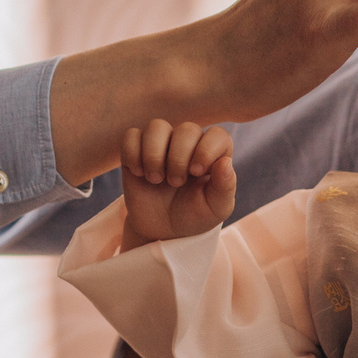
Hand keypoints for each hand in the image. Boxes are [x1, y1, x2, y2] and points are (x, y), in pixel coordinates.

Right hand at [119, 121, 236, 248]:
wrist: (162, 230)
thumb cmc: (194, 216)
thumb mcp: (215, 208)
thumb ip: (225, 186)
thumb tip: (226, 162)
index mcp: (213, 153)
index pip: (217, 135)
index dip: (207, 150)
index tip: (196, 173)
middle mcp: (189, 143)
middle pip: (186, 129)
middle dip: (179, 158)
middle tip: (175, 182)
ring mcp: (162, 144)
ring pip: (157, 126)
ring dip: (154, 154)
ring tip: (155, 179)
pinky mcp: (137, 149)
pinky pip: (131, 136)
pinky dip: (133, 153)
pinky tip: (139, 173)